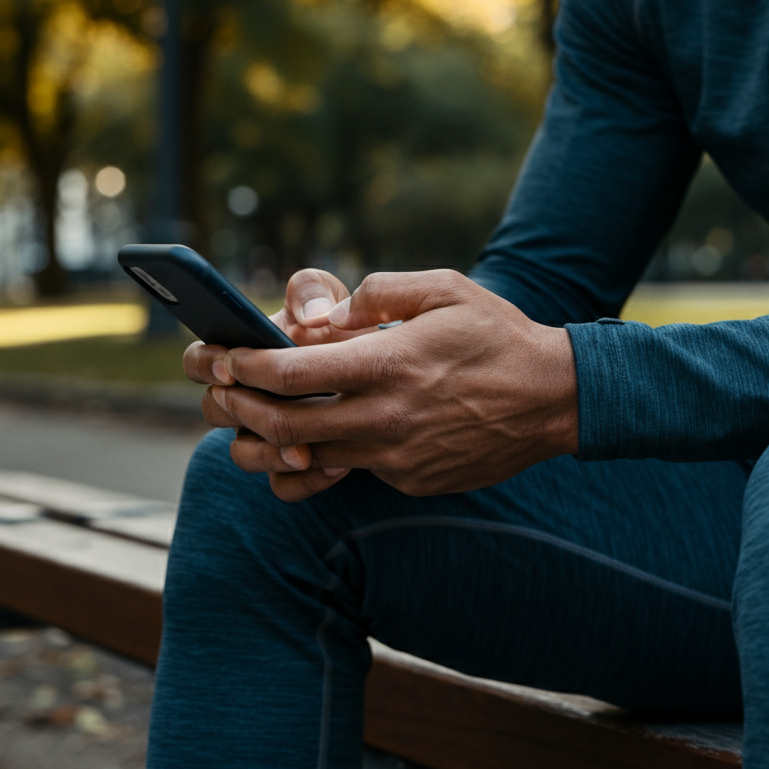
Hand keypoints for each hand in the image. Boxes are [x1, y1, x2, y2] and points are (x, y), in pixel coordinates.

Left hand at [195, 269, 578, 501]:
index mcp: (389, 363)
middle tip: (215, 392)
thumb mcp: (444, 288)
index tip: (221, 356)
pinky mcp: (412, 480)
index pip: (290, 373)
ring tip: (250, 420)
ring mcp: (399, 457)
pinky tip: (320, 434)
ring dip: (270, 441)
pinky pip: (353, 470)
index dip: (243, 365)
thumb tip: (326, 318)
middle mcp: (387, 417)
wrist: (553, 398)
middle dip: (236, 408)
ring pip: (310, 458)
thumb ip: (379, 293)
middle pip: (284, 426)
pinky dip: (326, 454)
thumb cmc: (497, 335)